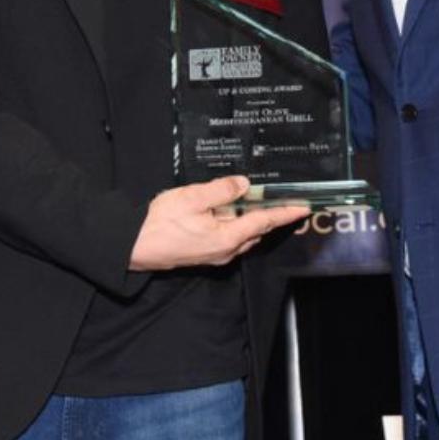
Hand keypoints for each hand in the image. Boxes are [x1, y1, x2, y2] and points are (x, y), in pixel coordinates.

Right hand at [128, 175, 308, 270]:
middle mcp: (226, 250)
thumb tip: (243, 185)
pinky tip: (229, 210)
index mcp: (227, 237)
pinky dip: (236, 224)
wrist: (134, 246)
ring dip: (251, 219)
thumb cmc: (160, 223)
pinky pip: (230, 238)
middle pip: (256, 230)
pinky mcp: (205, 253)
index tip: (304, 209)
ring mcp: (216, 254)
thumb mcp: (192, 197)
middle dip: (270, 216)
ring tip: (256, 200)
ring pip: (243, 235)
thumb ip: (221, 190)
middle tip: (283, 199)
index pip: (264, 222)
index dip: (285, 214)